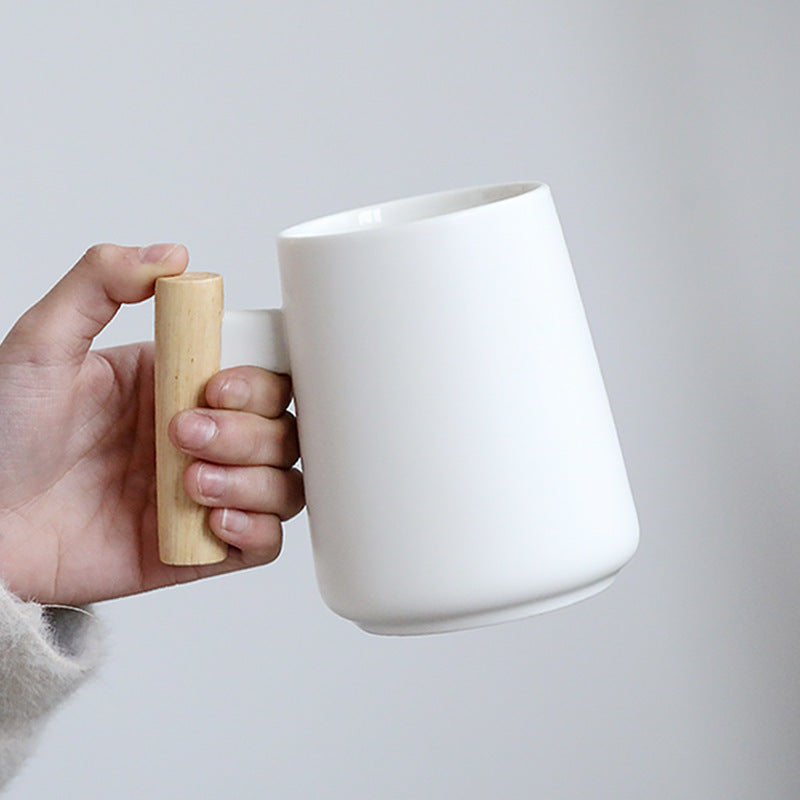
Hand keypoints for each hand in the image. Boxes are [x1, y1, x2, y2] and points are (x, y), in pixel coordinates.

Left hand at [0, 244, 303, 605]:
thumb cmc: (0, 437)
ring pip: (285, 484)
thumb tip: (173, 254)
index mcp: (179, 385)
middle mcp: (203, 438)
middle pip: (283, 429)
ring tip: (191, 483)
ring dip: (254, 481)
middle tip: (182, 434)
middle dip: (245, 433)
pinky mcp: (199, 549)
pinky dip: (257, 530)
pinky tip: (214, 519)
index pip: (262, 374)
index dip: (259, 380)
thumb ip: (101, 282)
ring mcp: (205, 494)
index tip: (216, 386)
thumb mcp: (43, 344)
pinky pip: (265, 543)